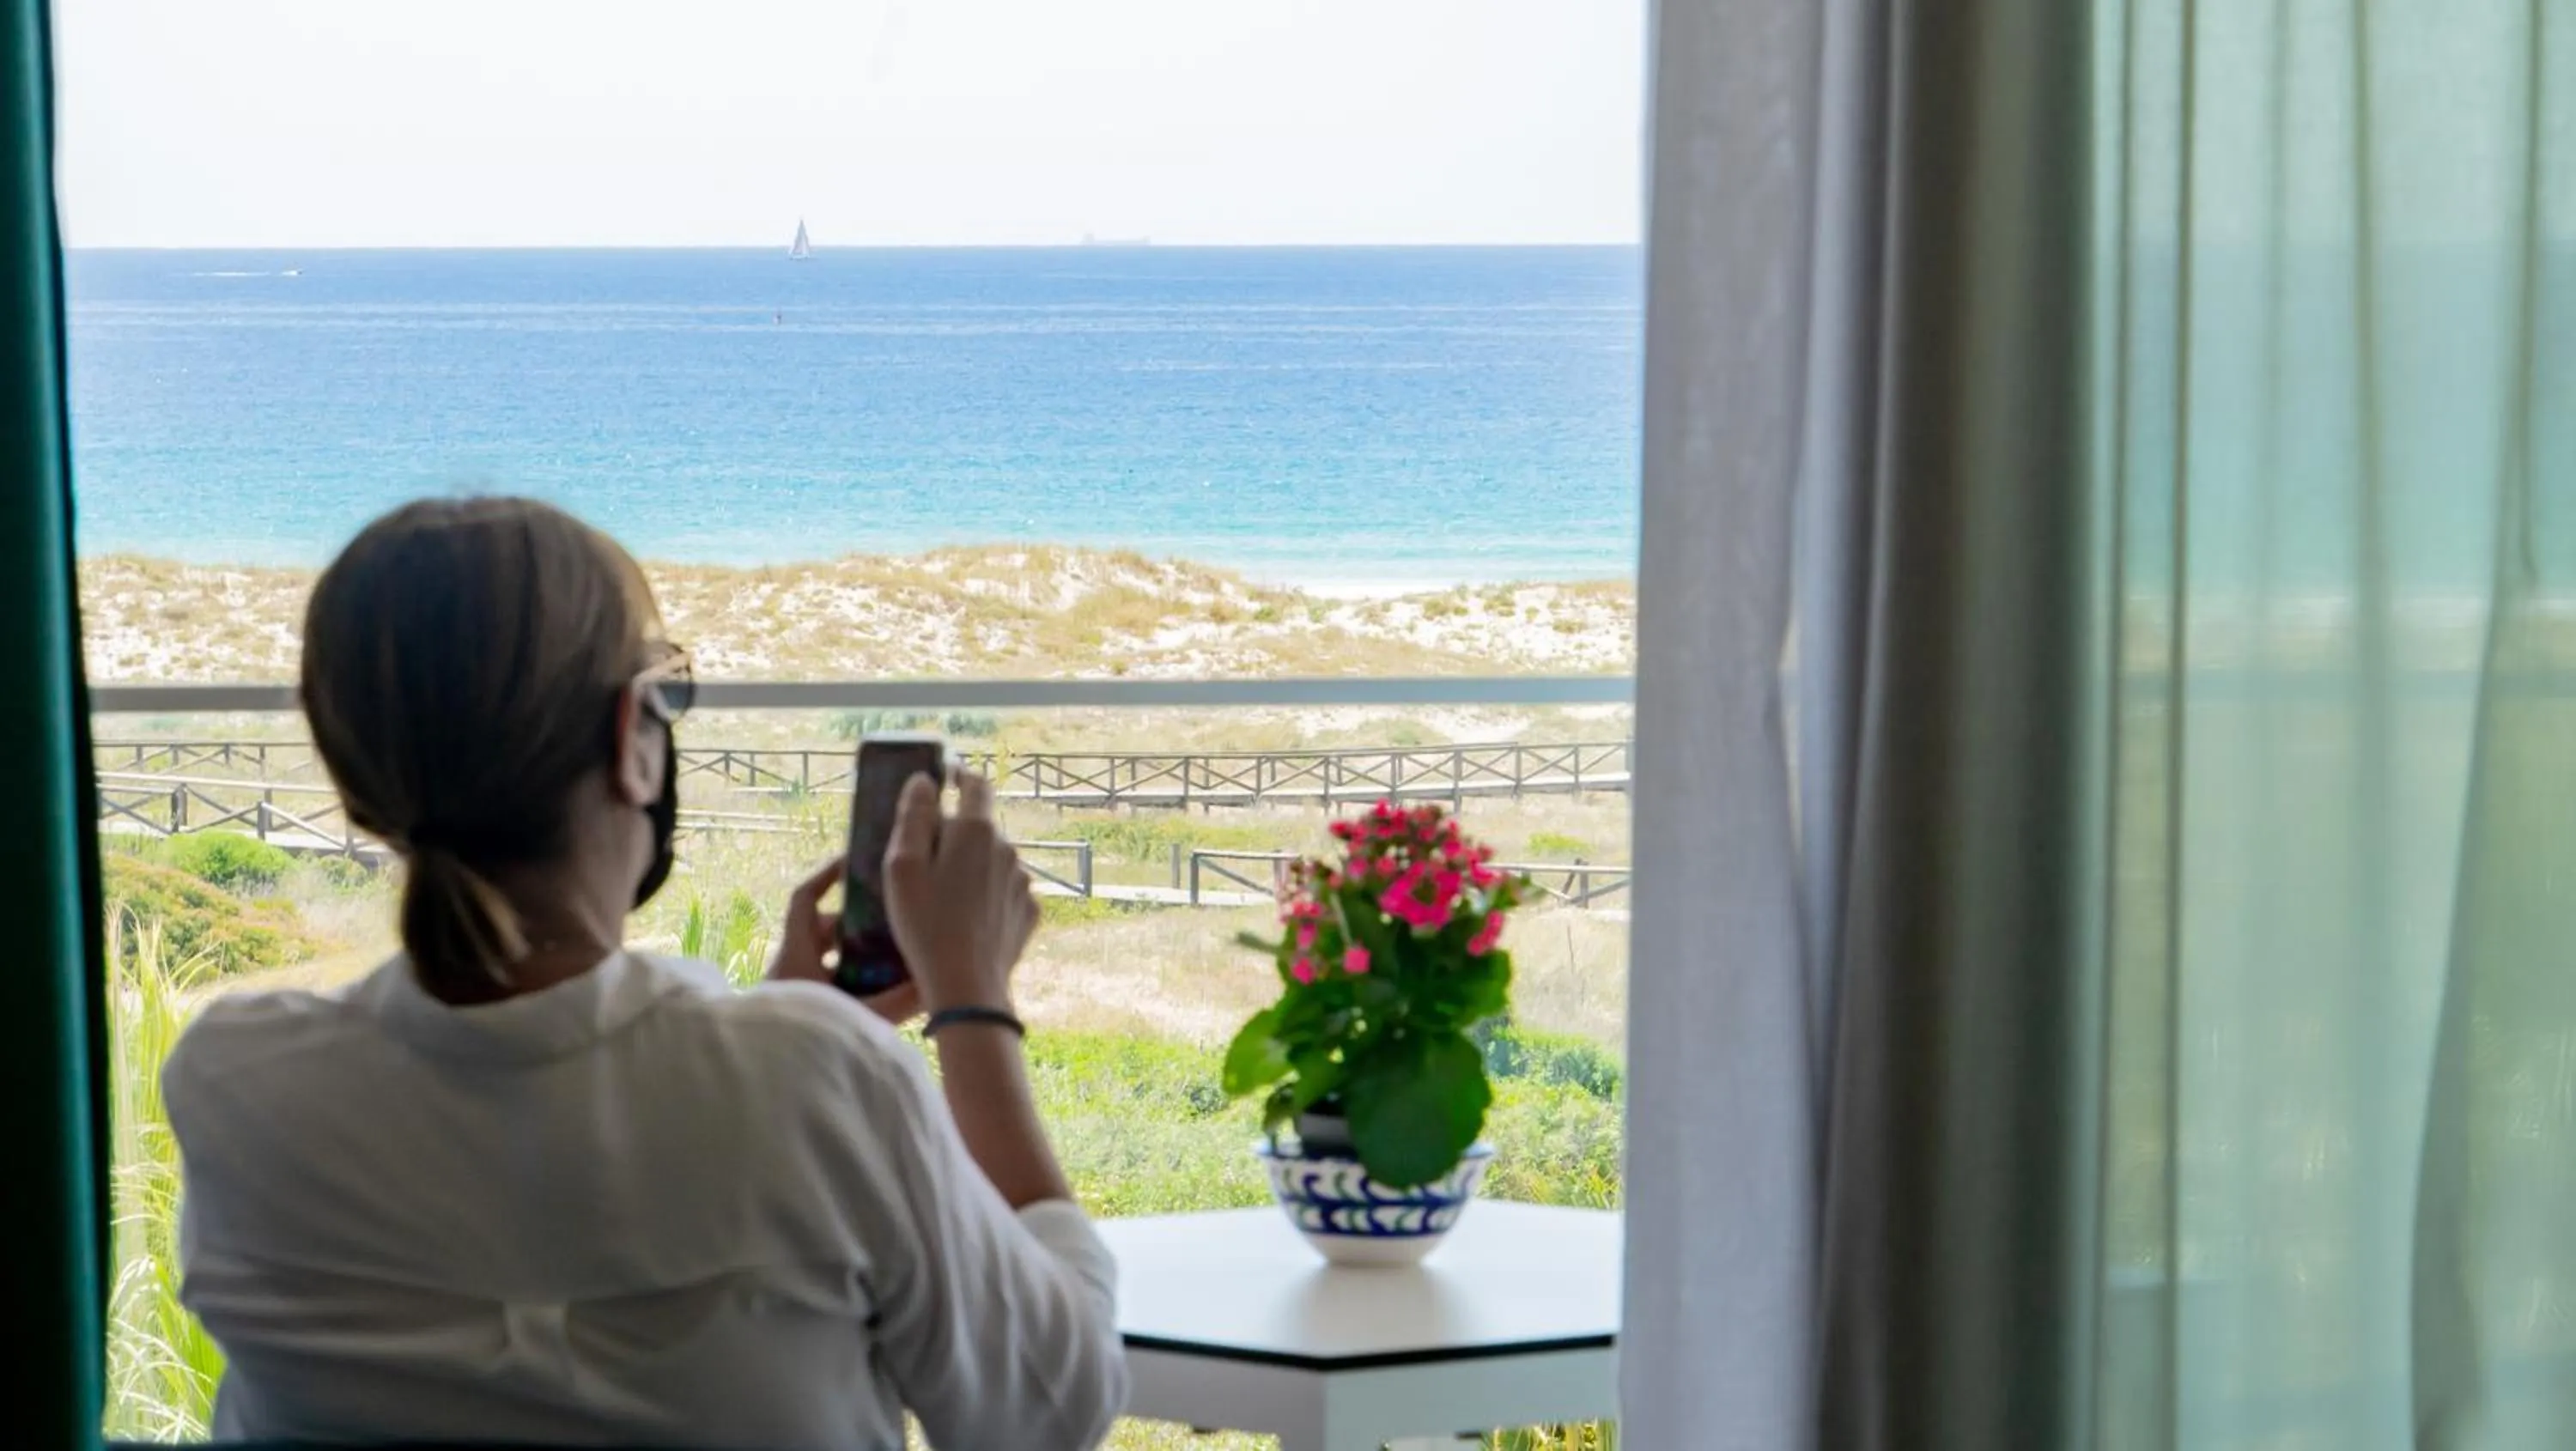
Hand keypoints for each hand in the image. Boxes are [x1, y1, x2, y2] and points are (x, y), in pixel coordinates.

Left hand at [765, 854, 920, 1025]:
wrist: (765, 1086)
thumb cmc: (804, 1042)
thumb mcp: (858, 1018)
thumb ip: (898, 1002)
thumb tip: (937, 983)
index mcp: (795, 954)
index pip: (805, 899)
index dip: (827, 876)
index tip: (855, 864)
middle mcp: (791, 968)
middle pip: (825, 931)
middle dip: (860, 927)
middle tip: (895, 926)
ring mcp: (792, 991)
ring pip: (828, 963)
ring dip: (858, 961)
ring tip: (894, 963)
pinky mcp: (798, 1013)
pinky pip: (828, 988)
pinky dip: (852, 987)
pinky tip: (879, 999)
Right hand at [883, 768, 1038, 1013]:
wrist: (967, 987)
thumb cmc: (925, 924)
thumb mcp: (902, 866)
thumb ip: (913, 816)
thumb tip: (924, 781)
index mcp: (976, 831)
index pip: (976, 785)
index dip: (960, 776)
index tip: (948, 776)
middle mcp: (1007, 849)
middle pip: (980, 828)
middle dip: (957, 834)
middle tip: (926, 861)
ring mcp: (1022, 882)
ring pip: (992, 862)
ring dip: (972, 868)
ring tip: (944, 899)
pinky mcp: (1028, 912)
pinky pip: (1003, 893)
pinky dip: (986, 897)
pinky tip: (965, 920)